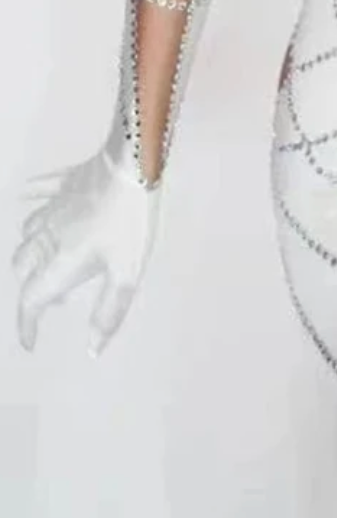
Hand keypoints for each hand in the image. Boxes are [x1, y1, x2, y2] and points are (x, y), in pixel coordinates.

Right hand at [12, 148, 160, 356]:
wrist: (132, 168)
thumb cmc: (131, 223)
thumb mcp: (127, 274)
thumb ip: (109, 313)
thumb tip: (91, 349)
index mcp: (60, 261)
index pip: (32, 299)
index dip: (27, 324)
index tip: (31, 342)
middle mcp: (47, 236)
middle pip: (23, 266)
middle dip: (30, 287)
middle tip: (56, 300)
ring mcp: (53, 206)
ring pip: (27, 232)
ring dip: (31, 250)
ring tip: (51, 260)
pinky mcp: (65, 182)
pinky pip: (39, 192)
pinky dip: (30, 199)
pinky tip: (27, 196)